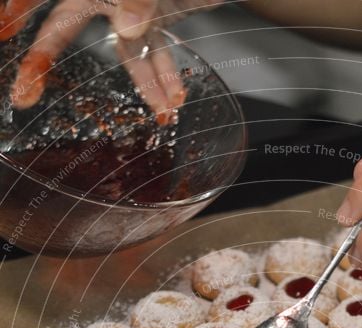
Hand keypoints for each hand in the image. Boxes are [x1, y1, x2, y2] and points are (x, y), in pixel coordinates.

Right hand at [2, 0, 221, 121]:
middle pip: (66, 21)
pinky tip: (174, 98)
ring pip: (124, 47)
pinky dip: (164, 74)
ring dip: (143, 82)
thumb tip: (127, 27)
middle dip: (46, 58)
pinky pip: (154, 49)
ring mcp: (132, 1)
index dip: (17, 8)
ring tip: (160, 113)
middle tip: (25, 93)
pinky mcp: (156, 13)